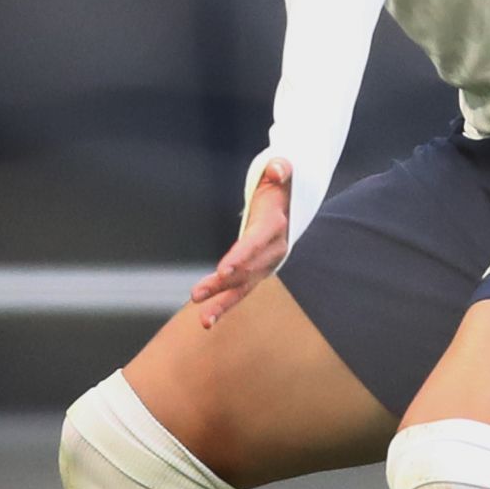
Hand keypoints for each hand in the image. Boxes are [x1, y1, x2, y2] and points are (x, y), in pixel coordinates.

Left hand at [192, 158, 292, 328]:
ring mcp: (265, 264)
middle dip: (223, 284)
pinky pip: (239, 290)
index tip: (224, 270)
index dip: (242, 256)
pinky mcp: (255, 272)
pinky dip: (223, 304)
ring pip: (242, 286)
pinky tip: (206, 318)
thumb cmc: (279, 185)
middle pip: (247, 270)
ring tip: (203, 320)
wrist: (291, 203)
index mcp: (276, 225)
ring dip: (222, 302)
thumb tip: (278, 170)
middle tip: (198, 294)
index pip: (257, 242)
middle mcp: (273, 250)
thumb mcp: (280, 171)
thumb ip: (280, 168)